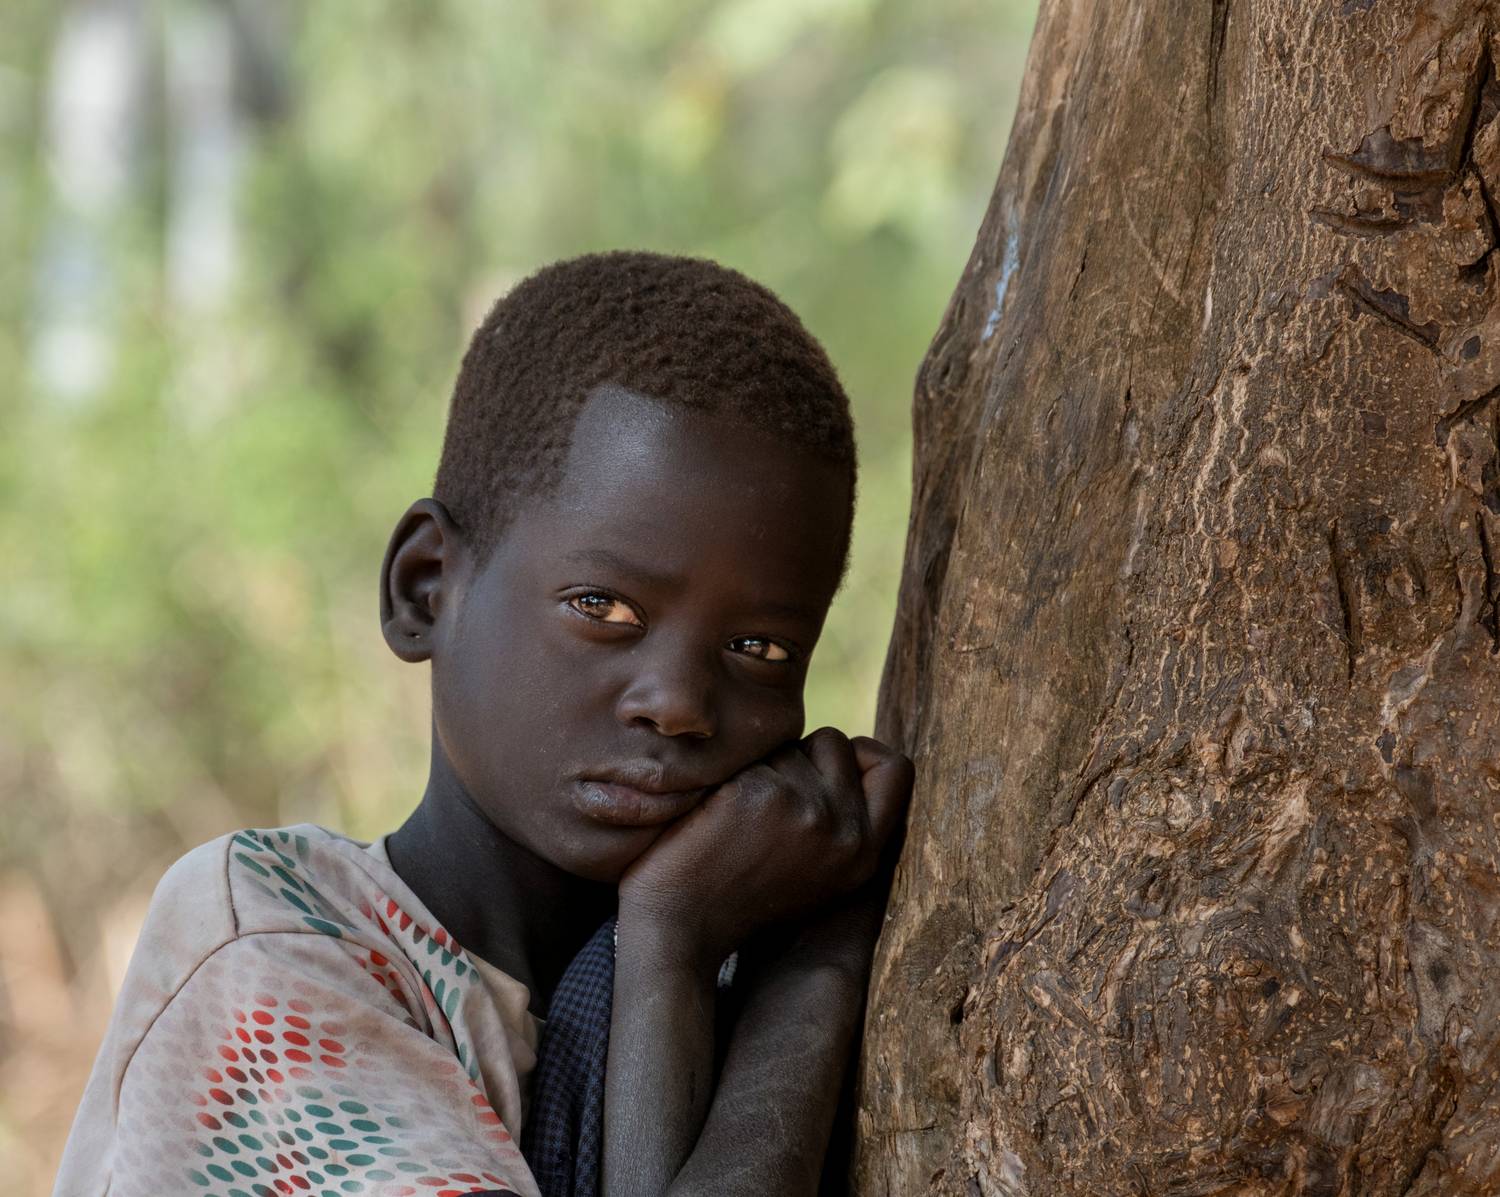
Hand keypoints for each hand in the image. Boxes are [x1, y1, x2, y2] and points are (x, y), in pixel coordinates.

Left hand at [617, 728, 912, 970]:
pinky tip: (713, 811)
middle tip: (765, 800)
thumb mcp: (815, 870)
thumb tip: (853, 754)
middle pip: (837, 743)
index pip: (897, 769)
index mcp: (864, 855)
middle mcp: (847, 835)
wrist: (678, 929)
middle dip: (801, 755)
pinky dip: (729, 771)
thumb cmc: (735, 893)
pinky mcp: (764, 795)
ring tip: (736, 813)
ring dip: (763, 763)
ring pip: (791, 743)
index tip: (823, 767)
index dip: (862, 753)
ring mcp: (809, 813)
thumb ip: (842, 822)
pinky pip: (753, 750)